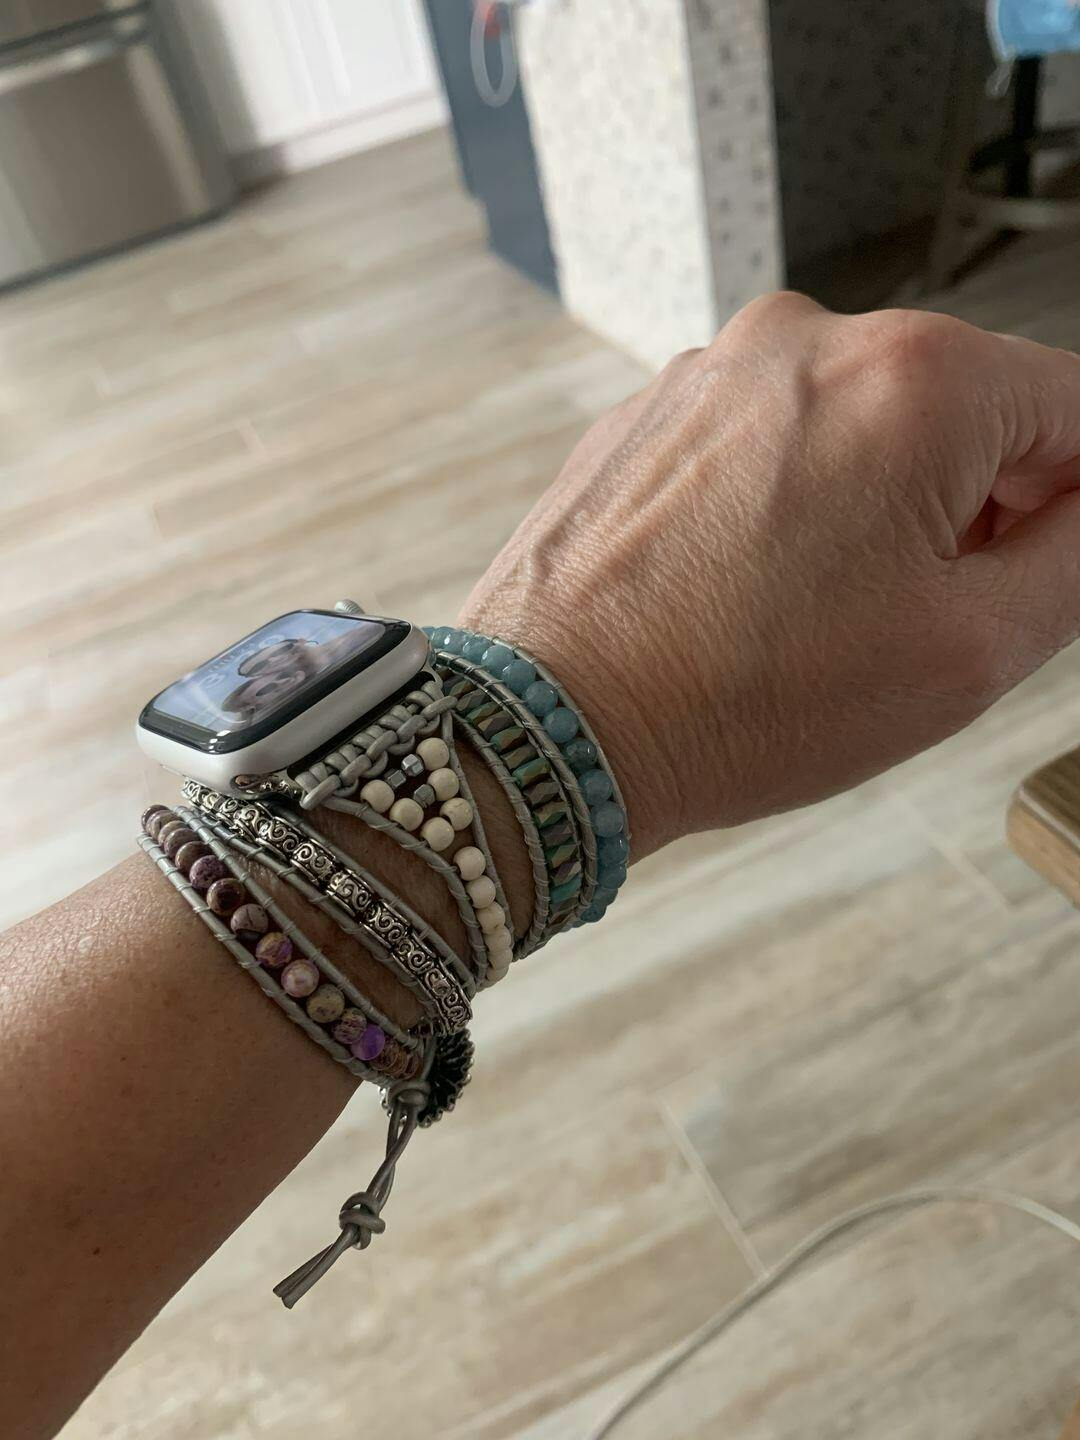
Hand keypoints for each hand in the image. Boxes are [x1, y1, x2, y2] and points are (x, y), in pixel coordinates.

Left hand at [461, 293, 1079, 853]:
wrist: (556, 724)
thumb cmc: (744, 699)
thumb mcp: (972, 649)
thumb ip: (1079, 554)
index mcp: (917, 376)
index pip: (1078, 406)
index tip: (1052, 558)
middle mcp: (811, 338)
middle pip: (965, 405)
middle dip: (979, 501)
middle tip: (931, 611)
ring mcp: (716, 366)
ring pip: (861, 421)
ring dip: (880, 501)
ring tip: (824, 611)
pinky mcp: (654, 409)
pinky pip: (768, 437)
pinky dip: (791, 497)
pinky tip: (756, 586)